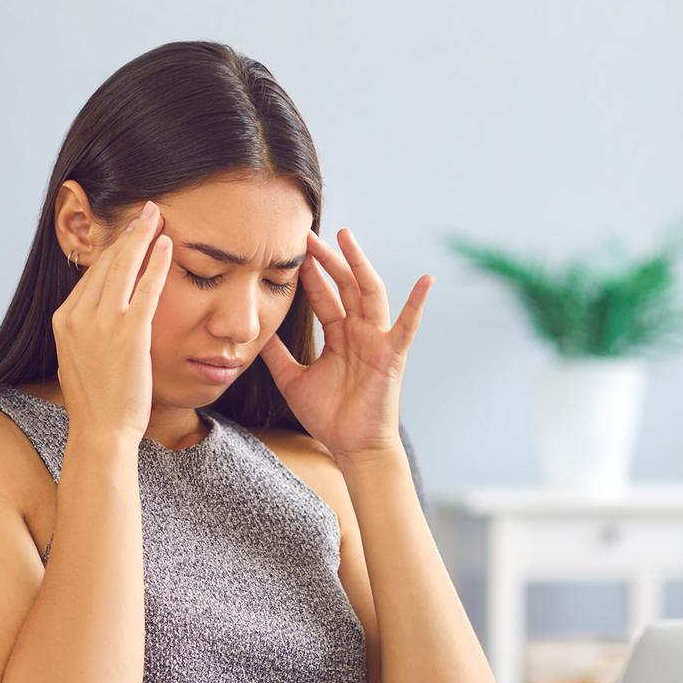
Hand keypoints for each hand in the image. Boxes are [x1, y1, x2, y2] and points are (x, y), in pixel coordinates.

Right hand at [51, 200, 173, 444]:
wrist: (101, 430)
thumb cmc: (96, 402)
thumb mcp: (78, 359)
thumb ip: (85, 332)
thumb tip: (96, 318)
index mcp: (64, 319)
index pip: (91, 274)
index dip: (113, 250)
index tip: (128, 235)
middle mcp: (78, 315)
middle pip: (106, 262)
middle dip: (127, 234)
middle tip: (144, 212)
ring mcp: (103, 322)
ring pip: (123, 266)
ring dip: (142, 236)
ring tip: (156, 216)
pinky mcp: (129, 332)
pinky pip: (146, 287)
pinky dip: (157, 261)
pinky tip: (167, 244)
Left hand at [259, 227, 433, 459]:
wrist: (352, 447)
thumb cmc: (329, 417)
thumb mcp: (292, 380)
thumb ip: (277, 355)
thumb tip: (256, 332)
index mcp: (339, 336)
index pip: (324, 296)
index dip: (309, 274)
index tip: (294, 250)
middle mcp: (359, 332)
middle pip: (344, 286)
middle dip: (328, 259)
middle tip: (310, 234)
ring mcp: (377, 341)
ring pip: (368, 293)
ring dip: (359, 264)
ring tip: (346, 237)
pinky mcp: (392, 356)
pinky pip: (408, 326)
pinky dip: (418, 303)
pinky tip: (427, 280)